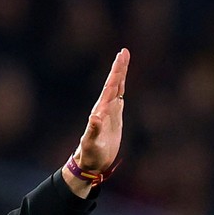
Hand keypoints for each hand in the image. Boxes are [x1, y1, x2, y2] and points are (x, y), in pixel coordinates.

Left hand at [74, 48, 129, 171]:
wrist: (90, 162)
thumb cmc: (89, 154)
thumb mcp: (91, 143)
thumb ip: (93, 130)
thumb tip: (95, 117)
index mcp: (100, 110)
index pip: (110, 87)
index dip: (116, 73)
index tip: (120, 58)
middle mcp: (104, 107)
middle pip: (114, 83)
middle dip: (119, 68)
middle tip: (124, 52)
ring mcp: (109, 111)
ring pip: (116, 88)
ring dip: (120, 74)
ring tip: (124, 59)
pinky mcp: (114, 118)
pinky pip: (119, 98)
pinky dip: (121, 88)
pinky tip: (122, 82)